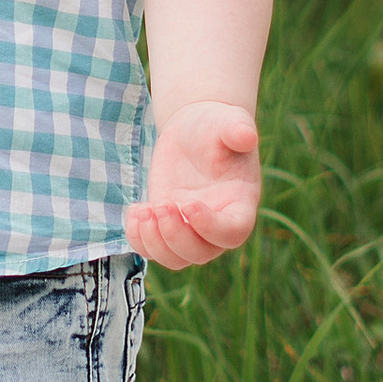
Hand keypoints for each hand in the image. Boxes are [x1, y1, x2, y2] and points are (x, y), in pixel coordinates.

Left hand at [124, 101, 260, 270]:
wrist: (193, 129)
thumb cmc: (216, 126)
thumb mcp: (228, 122)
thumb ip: (238, 129)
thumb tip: (247, 134)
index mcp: (240, 205)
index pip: (232, 233)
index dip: (211, 228)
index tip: (189, 205)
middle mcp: (217, 225)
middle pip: (200, 253)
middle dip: (175, 236)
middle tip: (160, 205)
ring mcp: (190, 229)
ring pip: (175, 259)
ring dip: (155, 243)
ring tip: (142, 210)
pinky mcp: (166, 225)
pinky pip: (151, 249)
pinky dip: (138, 238)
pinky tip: (135, 210)